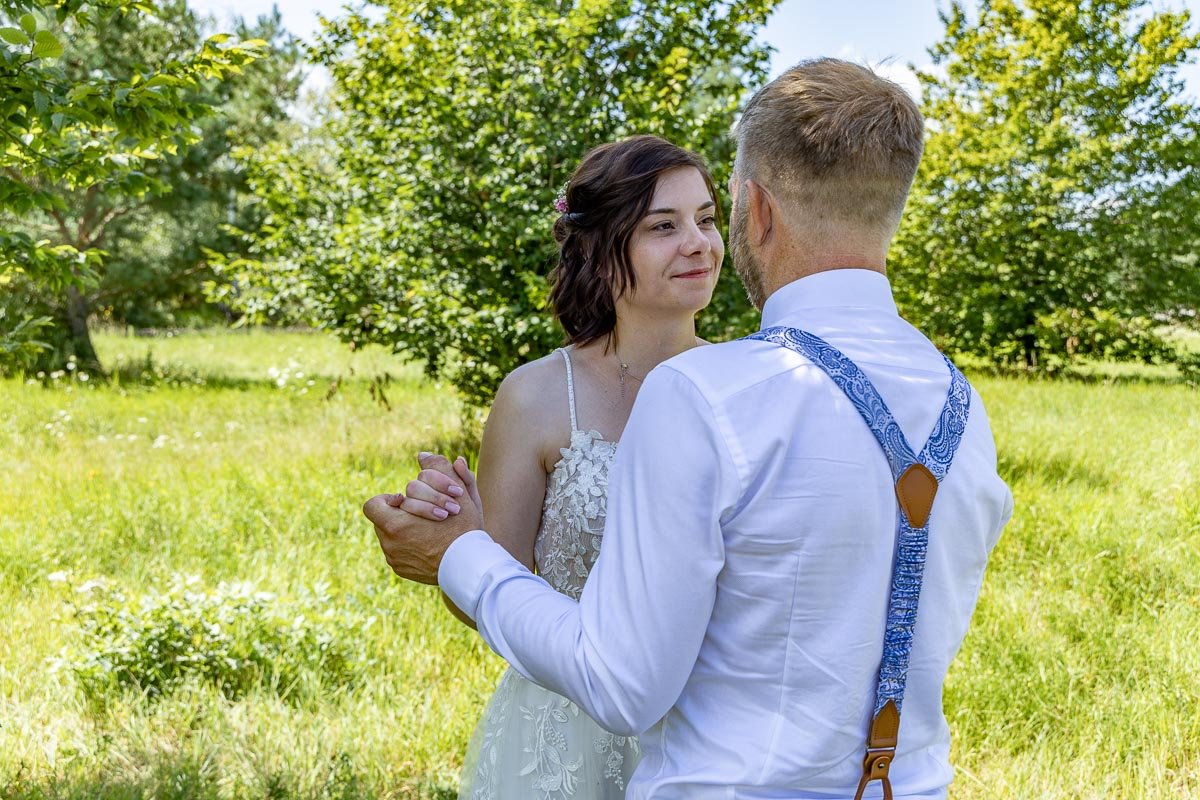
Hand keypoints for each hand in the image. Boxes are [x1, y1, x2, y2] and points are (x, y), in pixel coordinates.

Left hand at [364, 453, 483, 583]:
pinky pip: (397, 553)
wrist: (471, 566)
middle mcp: (389, 545)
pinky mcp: (401, 570)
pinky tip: (428, 544)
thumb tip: (423, 456)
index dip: (387, 499)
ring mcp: (395, 559)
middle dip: (400, 513)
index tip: (404, 500)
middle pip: (383, 520)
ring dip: (404, 529)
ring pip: (390, 536)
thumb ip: (438, 469)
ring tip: (426, 528)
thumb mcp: (457, 492)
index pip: (373, 505)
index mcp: (395, 525)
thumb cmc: (464, 529)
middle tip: (421, 513)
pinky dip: (409, 546)